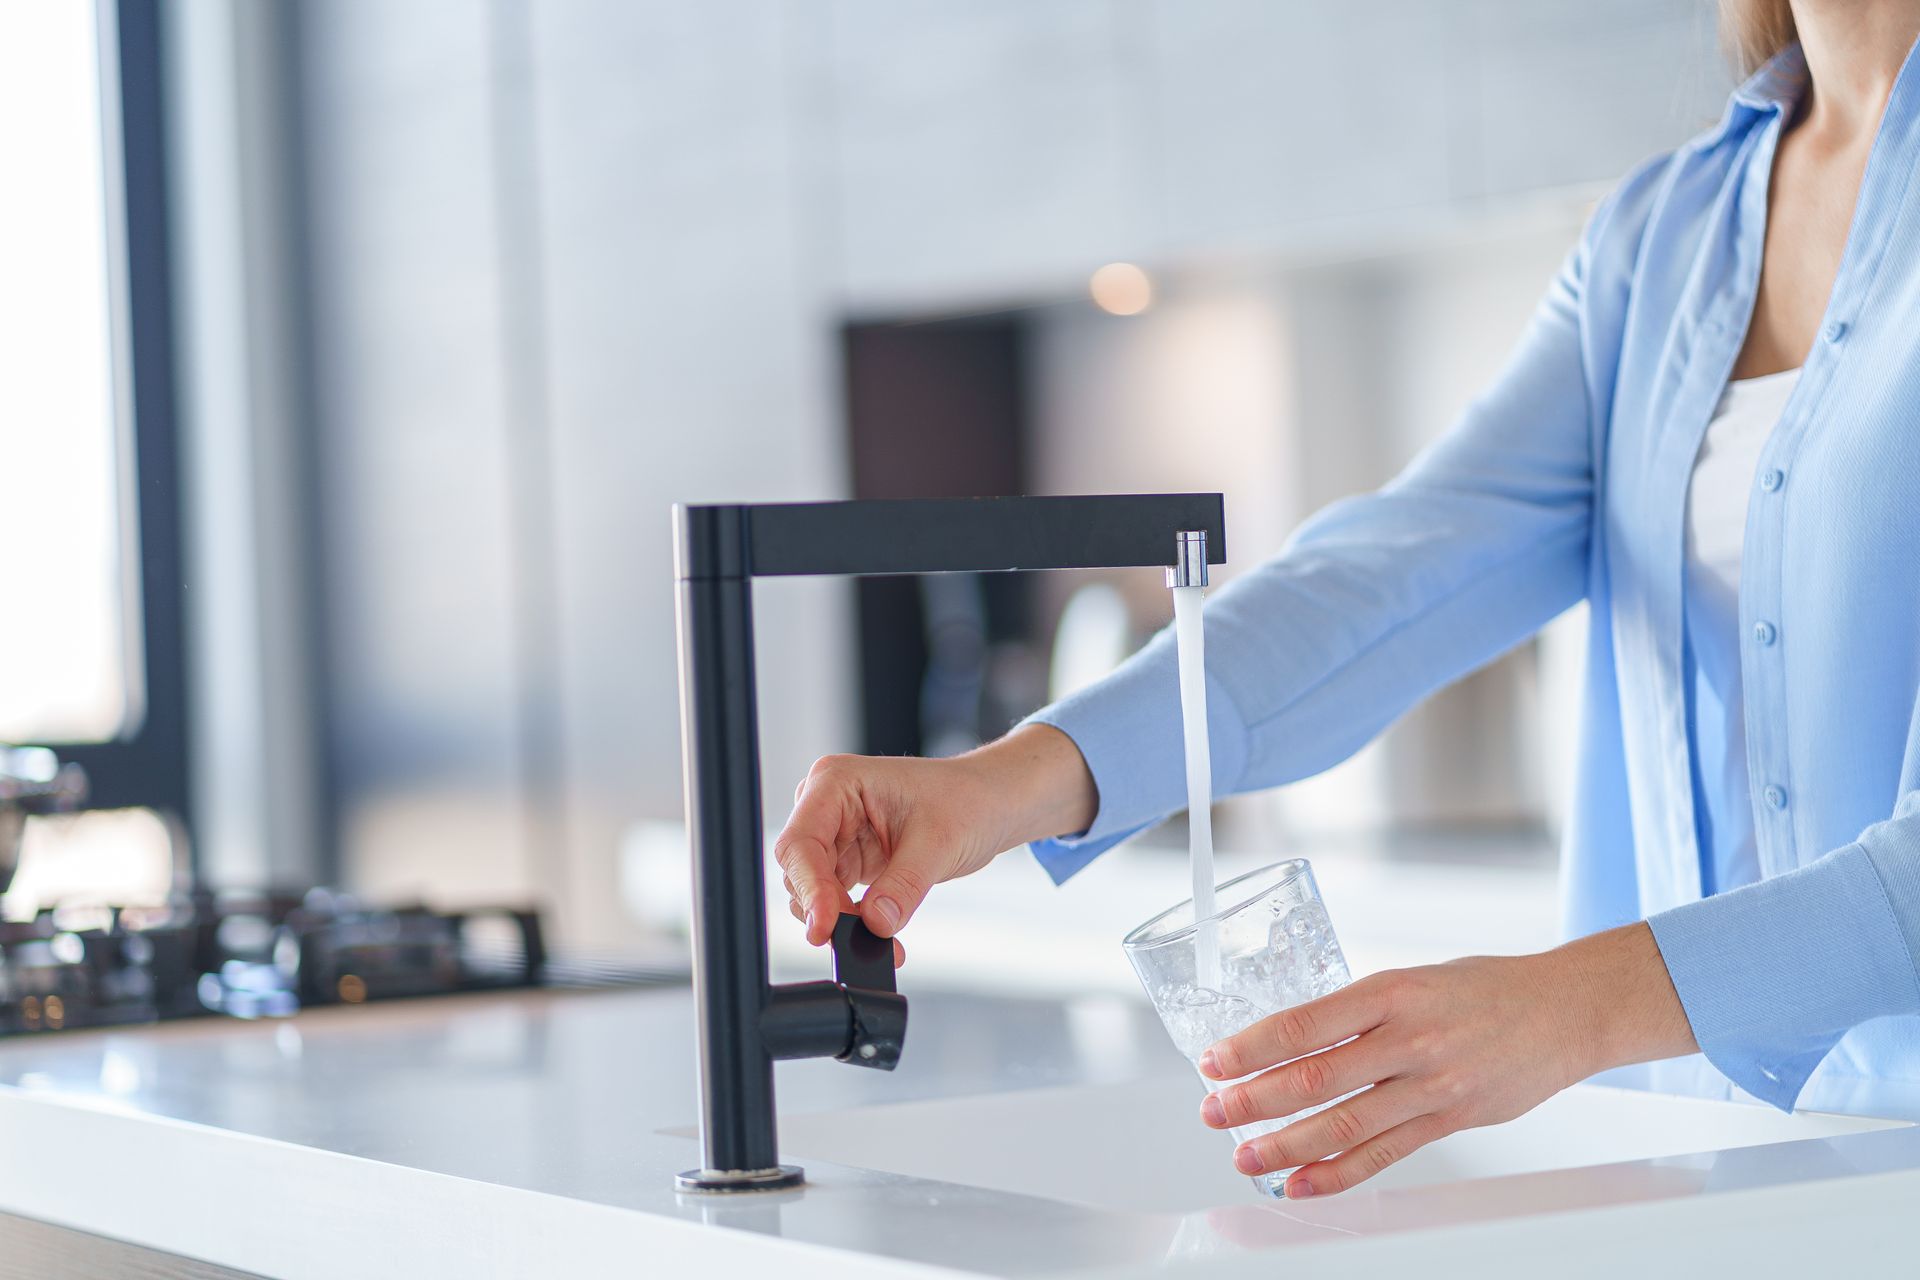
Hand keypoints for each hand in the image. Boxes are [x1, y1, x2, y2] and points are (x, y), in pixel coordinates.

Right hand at [773, 724, 1096, 961]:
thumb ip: (904, 885)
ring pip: (812, 891)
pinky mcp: (848, 861)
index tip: (824, 927)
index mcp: (837, 782)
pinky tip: (881, 934)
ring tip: (884, 940)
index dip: (809, 888)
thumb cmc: (967, 800)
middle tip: (860, 940)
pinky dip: (852, 922)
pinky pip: (835, 900)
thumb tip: (874, 923)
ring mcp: (835, 835)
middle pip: (800, 871)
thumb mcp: (940, 842)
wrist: (991, 804)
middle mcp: (827, 806)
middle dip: (826, 910)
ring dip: (840, 921)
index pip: (801, 843)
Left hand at [1196, 922, 1695, 1197]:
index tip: (1215, 1061)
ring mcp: (1434, 1084)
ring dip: (1287, 1145)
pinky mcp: (1452, 1119)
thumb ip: (1358, 1012)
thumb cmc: (1484, 988)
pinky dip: (1338, 1173)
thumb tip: (1291, 1044)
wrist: (1566, 1009)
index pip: (1306, 1023)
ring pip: (1346, 1124)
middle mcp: (1411, 1038)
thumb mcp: (1412, 978)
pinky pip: (1386, 1154)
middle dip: (1255, 1100)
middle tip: (1215, 1112)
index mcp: (1392, 990)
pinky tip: (1302, 1184)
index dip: (1252, 1047)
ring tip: (1247, 1157)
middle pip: (1317, 1078)